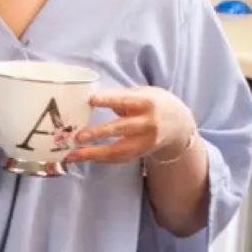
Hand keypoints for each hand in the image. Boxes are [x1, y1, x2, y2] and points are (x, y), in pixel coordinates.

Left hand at [71, 85, 197, 166]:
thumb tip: (90, 99)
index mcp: (147, 102)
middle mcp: (148, 123)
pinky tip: (84, 158)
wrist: (179, 124)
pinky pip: (119, 158)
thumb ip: (120, 97)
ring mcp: (145, 141)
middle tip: (78, 136)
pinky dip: (101, 158)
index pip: (125, 100)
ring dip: (94, 153)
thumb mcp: (143, 93)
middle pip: (121, 128)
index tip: (92, 100)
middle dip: (99, 132)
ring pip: (118, 149)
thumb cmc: (154, 104)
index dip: (109, 100)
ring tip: (73, 155)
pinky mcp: (142, 152)